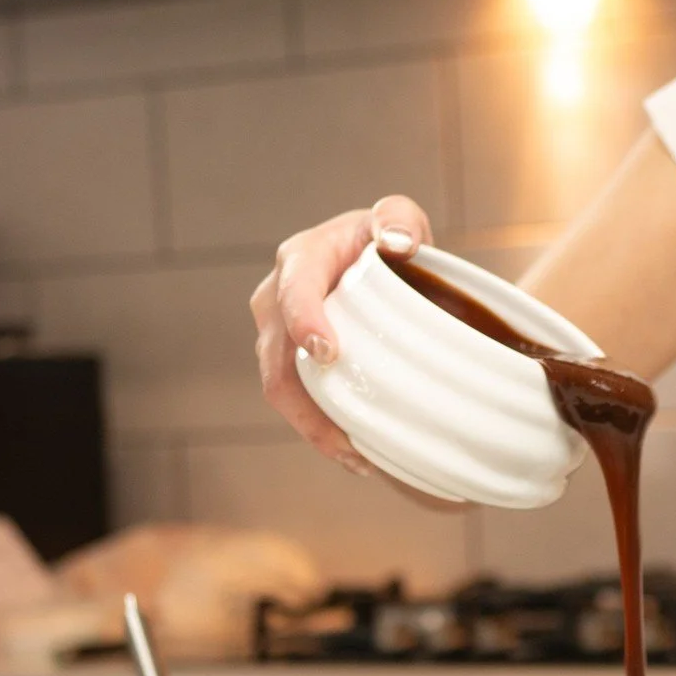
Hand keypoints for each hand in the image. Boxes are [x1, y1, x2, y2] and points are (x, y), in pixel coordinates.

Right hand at [250, 195, 432, 474]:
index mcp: (300, 260)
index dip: (304, 321)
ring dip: (315, 429)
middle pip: (278, 360)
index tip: (328, 352)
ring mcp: (277, 337)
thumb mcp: (397, 216)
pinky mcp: (289, 365)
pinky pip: (296, 402)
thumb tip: (398, 243)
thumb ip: (399, 218)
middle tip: (350, 441)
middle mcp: (276, 300)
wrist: (373, 262)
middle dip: (307, 404)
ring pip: (282, 390)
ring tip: (359, 459)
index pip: (294, 292)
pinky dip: (322, 431)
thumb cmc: (384, 238)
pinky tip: (358, 455)